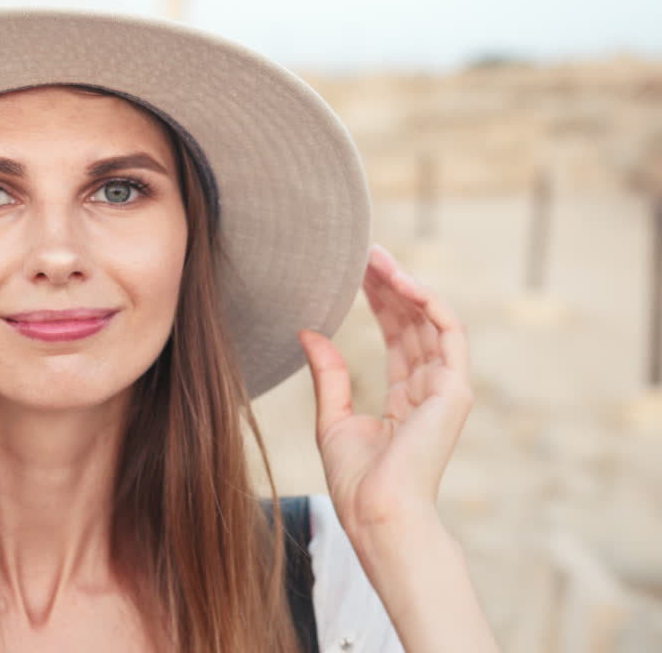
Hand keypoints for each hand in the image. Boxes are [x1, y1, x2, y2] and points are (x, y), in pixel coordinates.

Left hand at [298, 243, 473, 533]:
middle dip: (392, 284)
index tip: (358, 271)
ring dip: (406, 285)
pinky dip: (429, 303)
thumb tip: (308, 331)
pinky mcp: (455, 390)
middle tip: (365, 251)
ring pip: (431, 320)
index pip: (399, 336)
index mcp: (407, 397)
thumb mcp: (332, 418)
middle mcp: (431, 388)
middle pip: (416, 322)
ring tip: (376, 258)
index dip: (381, 301)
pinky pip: (449, 333)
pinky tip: (402, 281)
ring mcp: (446, 389)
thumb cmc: (355, 481)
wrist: (376, 512)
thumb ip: (328, 374)